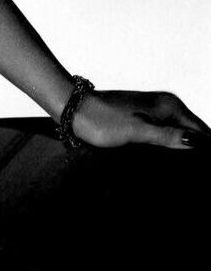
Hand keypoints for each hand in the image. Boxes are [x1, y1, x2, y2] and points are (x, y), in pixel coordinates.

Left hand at [71, 89, 208, 150]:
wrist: (73, 108)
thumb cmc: (102, 120)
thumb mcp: (137, 132)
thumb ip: (168, 137)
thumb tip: (196, 142)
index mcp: (170, 105)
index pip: (201, 130)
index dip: (203, 147)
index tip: (195, 162)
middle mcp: (165, 104)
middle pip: (191, 131)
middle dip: (192, 148)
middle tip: (185, 165)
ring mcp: (154, 110)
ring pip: (178, 132)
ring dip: (179, 147)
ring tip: (175, 161)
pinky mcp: (142, 117)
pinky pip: (164, 132)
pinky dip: (167, 144)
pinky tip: (163, 156)